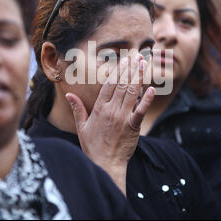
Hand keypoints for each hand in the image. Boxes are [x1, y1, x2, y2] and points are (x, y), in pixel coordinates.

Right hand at [65, 54, 154, 195]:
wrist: (105, 164)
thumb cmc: (93, 146)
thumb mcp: (81, 127)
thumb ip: (77, 109)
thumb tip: (69, 94)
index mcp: (99, 109)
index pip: (109, 84)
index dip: (117, 70)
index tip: (123, 60)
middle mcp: (111, 110)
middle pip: (121, 85)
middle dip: (129, 69)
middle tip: (136, 56)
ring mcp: (123, 118)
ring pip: (131, 93)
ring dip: (138, 77)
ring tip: (143, 64)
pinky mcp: (133, 127)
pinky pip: (141, 111)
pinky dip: (146, 100)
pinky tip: (152, 89)